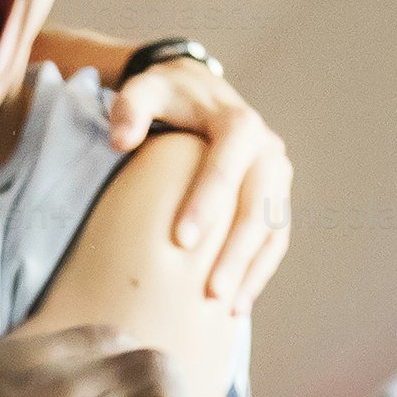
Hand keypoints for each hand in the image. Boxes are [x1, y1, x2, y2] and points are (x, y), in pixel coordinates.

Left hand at [102, 56, 290, 317]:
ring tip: (226, 307)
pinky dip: (259, 271)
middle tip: (210, 290)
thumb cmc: (166, 95)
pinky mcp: (274, 198)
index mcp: (238, 122)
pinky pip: (274, 238)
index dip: (208, 201)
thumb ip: (130, 108)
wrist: (197, 90)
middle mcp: (267, 148)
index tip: (181, 240)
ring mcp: (275, 175)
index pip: (229, 162)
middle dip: (235, 249)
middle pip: (259, 203)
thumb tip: (121, 140)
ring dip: (252, 268)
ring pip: (272, 226)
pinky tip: (237, 307)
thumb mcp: (145, 89)